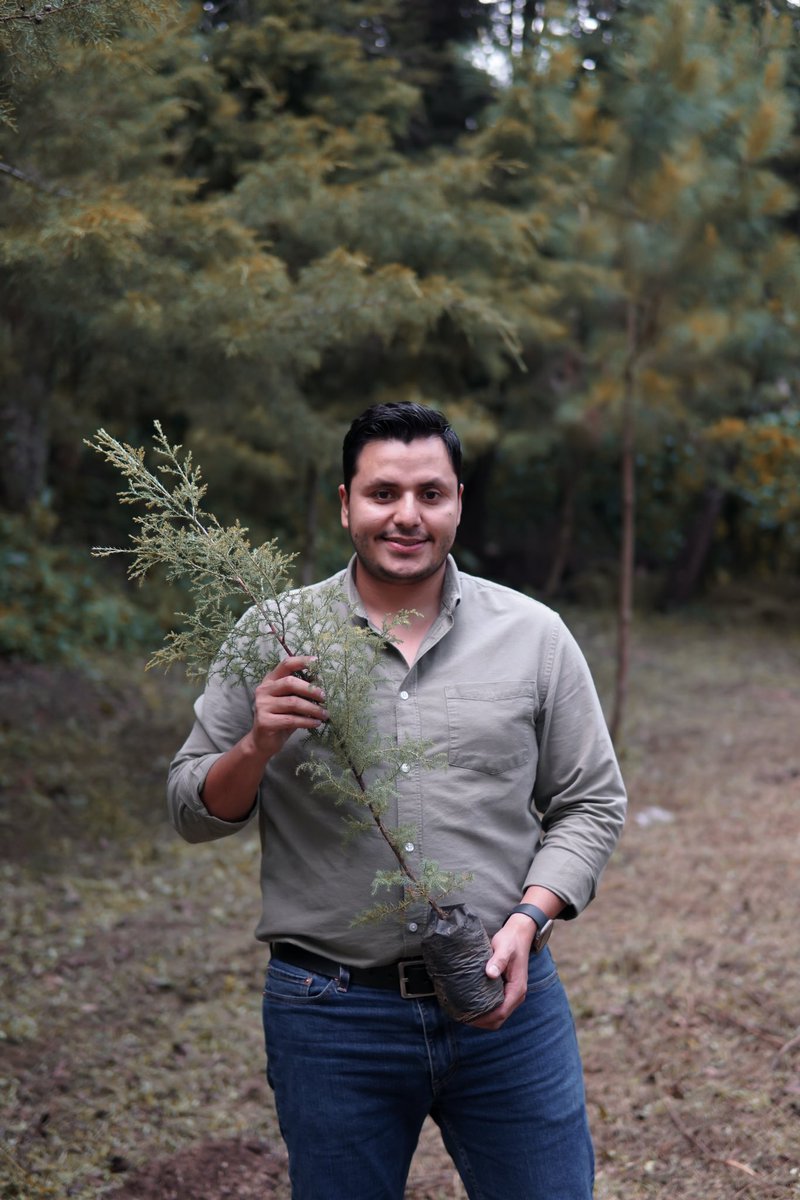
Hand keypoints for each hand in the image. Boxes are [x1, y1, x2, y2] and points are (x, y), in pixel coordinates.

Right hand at [246, 655, 328, 759]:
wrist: (263, 742)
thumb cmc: (281, 717)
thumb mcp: (291, 701)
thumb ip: (301, 691)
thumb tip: (322, 681)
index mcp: (270, 680)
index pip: (286, 664)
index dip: (301, 661)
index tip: (317, 661)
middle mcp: (264, 690)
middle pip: (290, 683)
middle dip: (311, 689)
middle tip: (325, 697)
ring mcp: (262, 705)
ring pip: (293, 703)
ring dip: (313, 708)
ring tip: (325, 714)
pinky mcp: (264, 721)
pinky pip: (291, 719)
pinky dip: (307, 721)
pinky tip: (316, 723)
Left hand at [469, 914, 535, 1030]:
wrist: (519, 934)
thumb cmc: (510, 941)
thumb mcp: (504, 948)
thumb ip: (498, 960)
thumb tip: (490, 974)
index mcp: (517, 988)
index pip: (501, 1013)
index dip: (485, 1018)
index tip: (469, 1017)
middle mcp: (517, 994)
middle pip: (500, 1019)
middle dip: (483, 1022)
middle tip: (463, 1017)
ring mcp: (513, 993)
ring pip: (499, 1015)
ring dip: (484, 1019)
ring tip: (466, 1013)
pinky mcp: (507, 989)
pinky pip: (498, 1007)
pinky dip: (487, 1011)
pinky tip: (474, 1005)